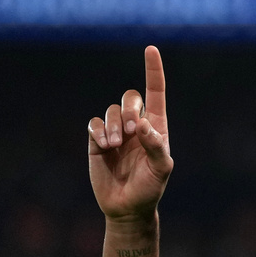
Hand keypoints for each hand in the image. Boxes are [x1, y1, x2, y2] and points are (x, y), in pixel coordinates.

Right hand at [87, 46, 172, 222]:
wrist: (127, 207)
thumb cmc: (150, 189)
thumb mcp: (162, 170)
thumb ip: (156, 146)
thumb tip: (144, 125)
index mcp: (157, 128)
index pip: (156, 93)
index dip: (153, 71)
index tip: (151, 48)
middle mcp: (136, 126)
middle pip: (131, 98)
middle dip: (130, 110)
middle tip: (132, 132)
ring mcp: (116, 132)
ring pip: (111, 110)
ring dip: (113, 125)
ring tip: (115, 145)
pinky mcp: (97, 141)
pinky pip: (94, 123)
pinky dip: (98, 131)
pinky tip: (104, 146)